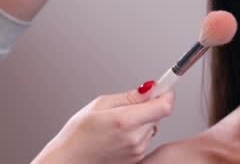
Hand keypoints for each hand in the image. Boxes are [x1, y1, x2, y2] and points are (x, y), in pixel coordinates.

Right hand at [33, 81, 174, 163]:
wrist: (68, 162)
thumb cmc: (77, 135)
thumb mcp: (100, 105)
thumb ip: (130, 97)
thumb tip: (151, 87)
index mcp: (126, 121)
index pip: (164, 105)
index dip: (167, 94)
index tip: (164, 87)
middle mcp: (135, 138)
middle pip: (158, 115)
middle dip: (149, 106)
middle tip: (128, 107)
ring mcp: (137, 150)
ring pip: (152, 127)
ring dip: (142, 121)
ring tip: (118, 125)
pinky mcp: (137, 159)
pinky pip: (145, 139)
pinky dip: (137, 134)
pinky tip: (118, 136)